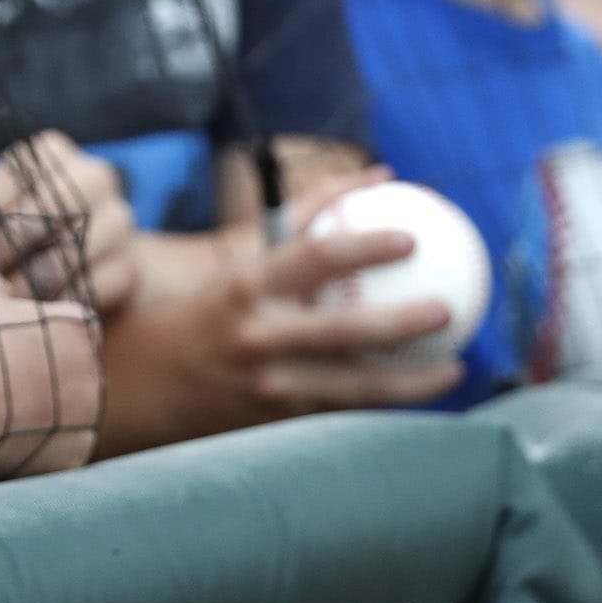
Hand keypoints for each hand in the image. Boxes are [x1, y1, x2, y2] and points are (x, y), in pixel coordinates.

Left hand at [0, 131, 138, 315]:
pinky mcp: (128, 265)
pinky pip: (90, 286)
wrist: (88, 257)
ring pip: (72, 250)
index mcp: (53, 152)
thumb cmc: (26, 227)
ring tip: (4, 296)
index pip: (22, 168)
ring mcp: (118, 220)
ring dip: (31, 278)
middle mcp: (94, 176)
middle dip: (13, 240)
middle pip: (54, 205)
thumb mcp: (0, 207)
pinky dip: (59, 301)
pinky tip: (37, 311)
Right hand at [0, 269, 102, 482]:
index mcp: (78, 326)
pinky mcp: (74, 453)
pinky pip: (62, 449)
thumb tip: (1, 287)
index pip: (78, 327)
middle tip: (8, 383)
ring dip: (48, 413)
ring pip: (74, 412)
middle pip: (78, 372)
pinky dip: (41, 448)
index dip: (48, 336)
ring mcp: (87, 416)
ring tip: (4, 413)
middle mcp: (93, 371)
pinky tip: (8, 440)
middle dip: (51, 377)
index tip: (18, 345)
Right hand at [103, 206, 459, 449]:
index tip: (411, 238)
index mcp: (246, 285)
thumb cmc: (210, 310)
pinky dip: (384, 402)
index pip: (314, 254)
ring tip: (455, 368)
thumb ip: (306, 224)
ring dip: (412, 380)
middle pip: (344, 328)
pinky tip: (419, 393)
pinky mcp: (277, 423)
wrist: (147, 385)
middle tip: (447, 307)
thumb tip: (379, 178)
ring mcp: (269, 385)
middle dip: (402, 319)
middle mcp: (258, 335)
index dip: (365, 243)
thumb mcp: (243, 264)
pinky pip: (344, 410)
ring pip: (356, 386)